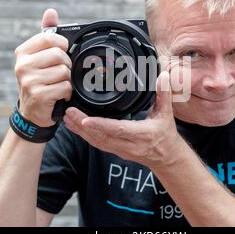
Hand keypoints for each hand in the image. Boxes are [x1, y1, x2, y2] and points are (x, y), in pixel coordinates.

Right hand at [14, 9, 72, 126]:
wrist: (32, 113)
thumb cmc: (39, 81)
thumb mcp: (40, 57)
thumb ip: (47, 34)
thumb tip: (50, 12)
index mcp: (23, 52)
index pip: (50, 38)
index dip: (62, 45)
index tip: (62, 54)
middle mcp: (22, 65)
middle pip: (60, 55)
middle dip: (66, 66)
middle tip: (60, 74)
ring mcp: (29, 80)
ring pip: (64, 72)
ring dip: (66, 80)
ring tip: (57, 85)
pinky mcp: (38, 95)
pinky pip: (65, 87)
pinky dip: (67, 92)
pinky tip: (59, 95)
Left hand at [62, 71, 185, 168]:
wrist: (166, 157)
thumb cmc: (165, 135)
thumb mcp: (167, 114)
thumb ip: (164, 94)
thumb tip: (163, 76)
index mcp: (142, 134)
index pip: (118, 129)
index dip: (101, 124)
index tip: (85, 118)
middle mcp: (128, 144)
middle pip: (101, 136)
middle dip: (82, 125)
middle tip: (69, 112)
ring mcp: (120, 150)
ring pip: (96, 142)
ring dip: (80, 131)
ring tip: (67, 118)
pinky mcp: (115, 151)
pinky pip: (97, 144)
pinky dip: (84, 135)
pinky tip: (74, 127)